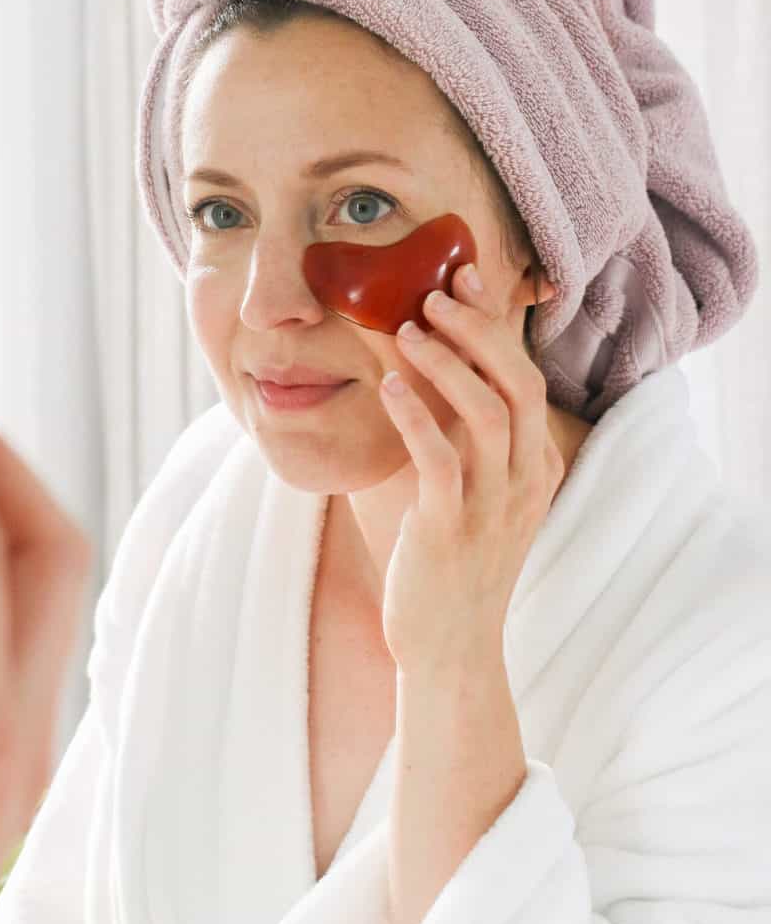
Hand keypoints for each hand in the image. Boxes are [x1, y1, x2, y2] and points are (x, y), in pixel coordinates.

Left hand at [378, 264, 564, 678]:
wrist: (449, 648)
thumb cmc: (449, 559)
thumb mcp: (466, 487)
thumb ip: (454, 431)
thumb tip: (416, 360)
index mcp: (535, 464)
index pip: (524, 375)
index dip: (494, 322)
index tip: (463, 274)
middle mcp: (525, 479)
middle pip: (517, 383)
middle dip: (477, 330)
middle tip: (434, 292)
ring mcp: (494, 506)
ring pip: (485, 414)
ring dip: (445, 364)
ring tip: (404, 329)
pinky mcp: (452, 529)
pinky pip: (440, 460)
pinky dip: (415, 415)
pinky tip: (387, 387)